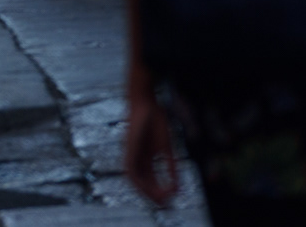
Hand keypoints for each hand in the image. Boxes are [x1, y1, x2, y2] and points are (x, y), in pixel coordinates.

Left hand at [125, 90, 177, 204]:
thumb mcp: (166, 148)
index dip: (157, 191)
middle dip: (151, 195)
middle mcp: (135, 158)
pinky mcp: (128, 147)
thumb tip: (177, 186)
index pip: (148, 180)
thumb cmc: (156, 121)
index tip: (170, 199)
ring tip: (159, 199)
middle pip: (140, 182)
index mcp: (144, 158)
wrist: (145, 102)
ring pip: (133, 179)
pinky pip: (129, 168)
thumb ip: (170, 166)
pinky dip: (138, 179)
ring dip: (145, 191)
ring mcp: (130, 153)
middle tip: (165, 204)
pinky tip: (149, 185)